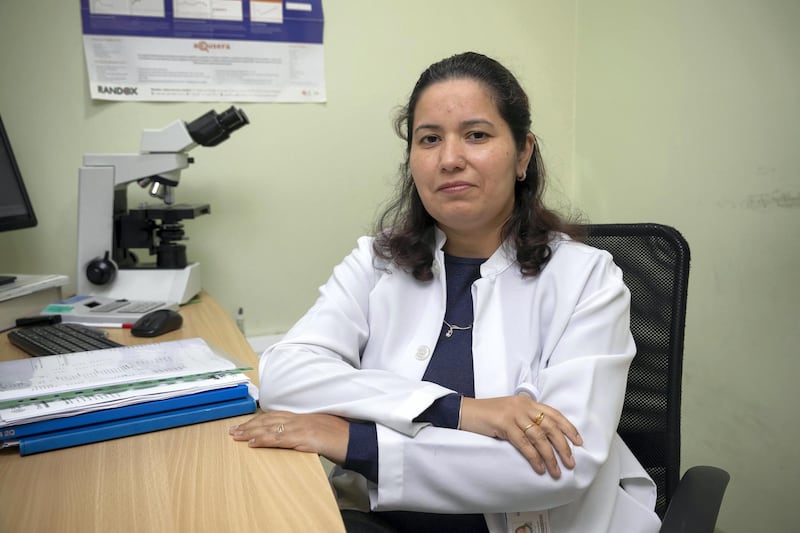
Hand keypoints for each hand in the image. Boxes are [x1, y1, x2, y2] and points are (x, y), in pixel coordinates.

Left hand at [229, 410, 349, 463]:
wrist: (356, 440)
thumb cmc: (342, 438)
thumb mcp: (321, 431)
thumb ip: (307, 432)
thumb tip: (295, 439)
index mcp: (304, 417)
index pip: (276, 415)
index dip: (259, 419)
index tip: (245, 424)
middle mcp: (300, 419)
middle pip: (269, 419)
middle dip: (250, 424)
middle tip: (233, 430)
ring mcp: (302, 427)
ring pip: (271, 427)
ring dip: (251, 431)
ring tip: (237, 436)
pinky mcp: (304, 438)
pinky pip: (280, 438)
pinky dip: (264, 440)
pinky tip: (253, 443)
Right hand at [459, 395, 582, 478]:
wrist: (465, 411)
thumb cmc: (488, 415)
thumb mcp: (511, 412)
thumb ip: (526, 419)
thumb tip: (546, 439)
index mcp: (527, 402)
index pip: (554, 414)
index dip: (568, 428)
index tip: (578, 442)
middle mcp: (523, 406)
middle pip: (550, 426)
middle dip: (563, 446)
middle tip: (570, 462)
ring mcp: (513, 414)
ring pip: (539, 437)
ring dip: (550, 456)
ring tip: (556, 471)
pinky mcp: (504, 424)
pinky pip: (524, 443)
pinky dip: (534, 457)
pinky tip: (539, 468)